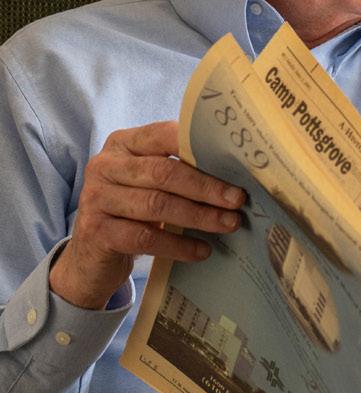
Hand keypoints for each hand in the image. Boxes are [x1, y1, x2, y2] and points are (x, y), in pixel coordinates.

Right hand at [49, 120, 245, 309]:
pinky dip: (179, 245)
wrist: (90, 256)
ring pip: (156, 204)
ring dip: (198, 215)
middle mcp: (105, 165)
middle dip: (205, 186)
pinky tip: (202, 250)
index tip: (234, 165)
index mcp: (122, 144)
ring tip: (228, 224)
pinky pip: (146, 237)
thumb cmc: (129, 213)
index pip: (163, 135)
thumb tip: (231, 174)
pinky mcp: (97, 232)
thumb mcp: (146, 184)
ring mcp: (97, 198)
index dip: (200, 148)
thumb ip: (174, 170)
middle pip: (162, 172)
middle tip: (237, 200)